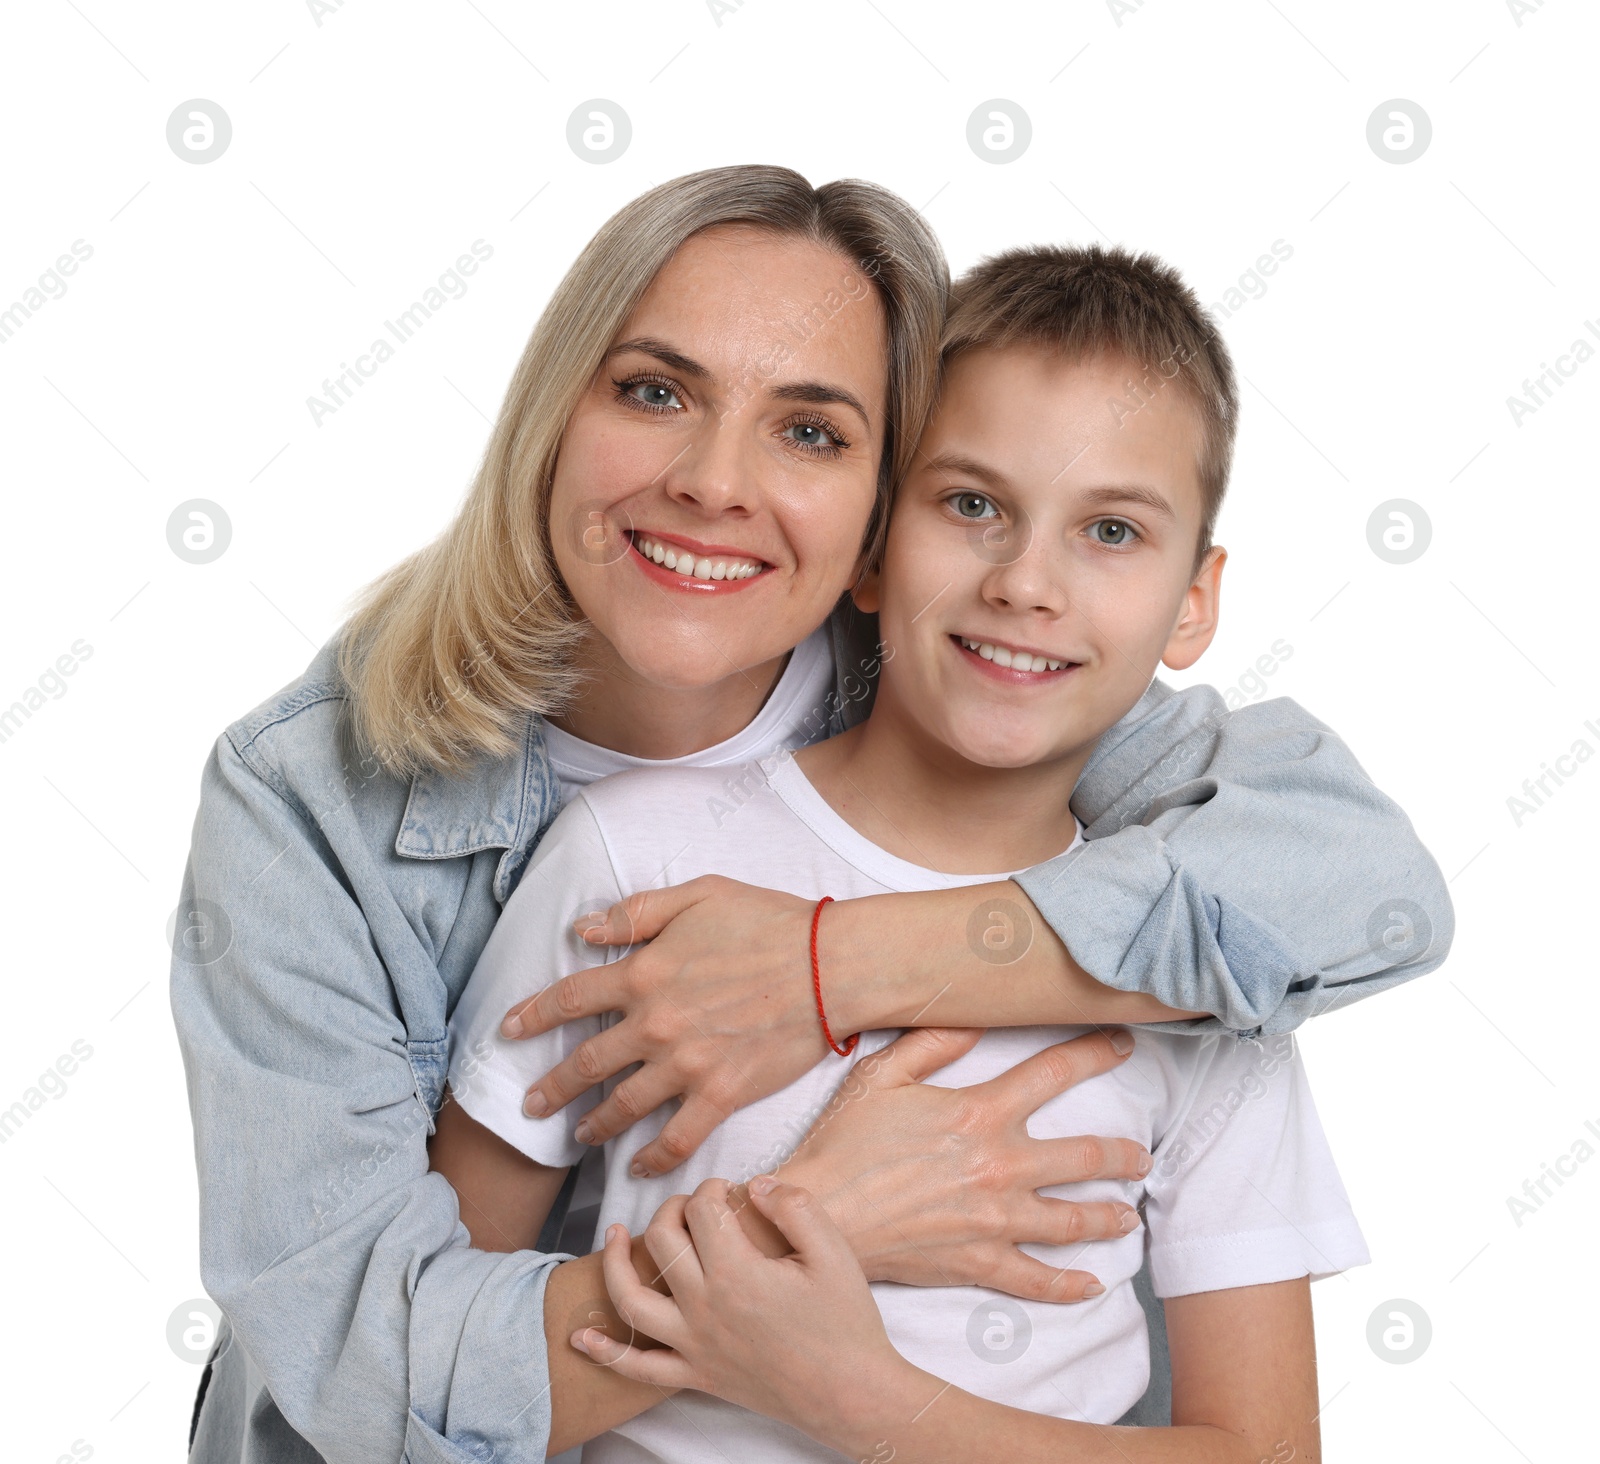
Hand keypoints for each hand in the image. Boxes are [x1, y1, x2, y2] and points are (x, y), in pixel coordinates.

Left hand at [497, 875, 832, 1175]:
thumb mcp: (698, 895)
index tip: (508, 1029)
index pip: (570, 997)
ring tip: (576, 1135)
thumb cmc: (769, 921)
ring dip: (593, 1123)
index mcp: (644, 972)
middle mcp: (656, 1024)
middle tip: (530, 1105)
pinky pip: (676, 1137)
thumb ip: (636, 912)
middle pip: (586, 1062)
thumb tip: (583, 927)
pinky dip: (653, 1157)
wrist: (831, 965)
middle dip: (552, 1086)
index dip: (533, 1015)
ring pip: (622, 1105)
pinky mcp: (722, 1094)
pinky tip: (639, 1167)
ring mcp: (687, 1064)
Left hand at [576, 1176, 911, 1454]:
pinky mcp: (696, 1376)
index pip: (703, 1210)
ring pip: (632, 1300)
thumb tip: (755, 1183)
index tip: (731, 1189)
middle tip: (693, 1204)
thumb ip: (793, 1205)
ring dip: (616, 1263)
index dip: (713, 1188)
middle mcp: (705, 1308)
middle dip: (673, 1209)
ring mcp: (695, 1346)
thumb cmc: (846, 1321)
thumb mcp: (833, 1250)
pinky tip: (581, 1336)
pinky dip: (605, 1352)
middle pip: (662, 1241)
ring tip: (616, 1235)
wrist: (851, 1394)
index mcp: (737, 1272)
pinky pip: (638, 1368)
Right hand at [772, 1025, 1149, 1301]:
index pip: (1054, 1073)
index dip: (1094, 1055)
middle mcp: (1000, 1166)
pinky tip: (1091, 1284)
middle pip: (1085, 1157)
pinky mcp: (978, 1263)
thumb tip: (974, 1021)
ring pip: (1074, 1220)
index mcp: (980, 1113)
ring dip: (1110, 1217)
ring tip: (1129, 1215)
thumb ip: (931, 1042)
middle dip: (1123, 1154)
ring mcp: (994, 1220)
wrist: (816, 1214)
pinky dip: (1069, 1286)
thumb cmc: (841, 1143)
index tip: (1121, 1046)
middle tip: (1141, 1155)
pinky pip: (1037, 1280)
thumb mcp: (879, 1074)